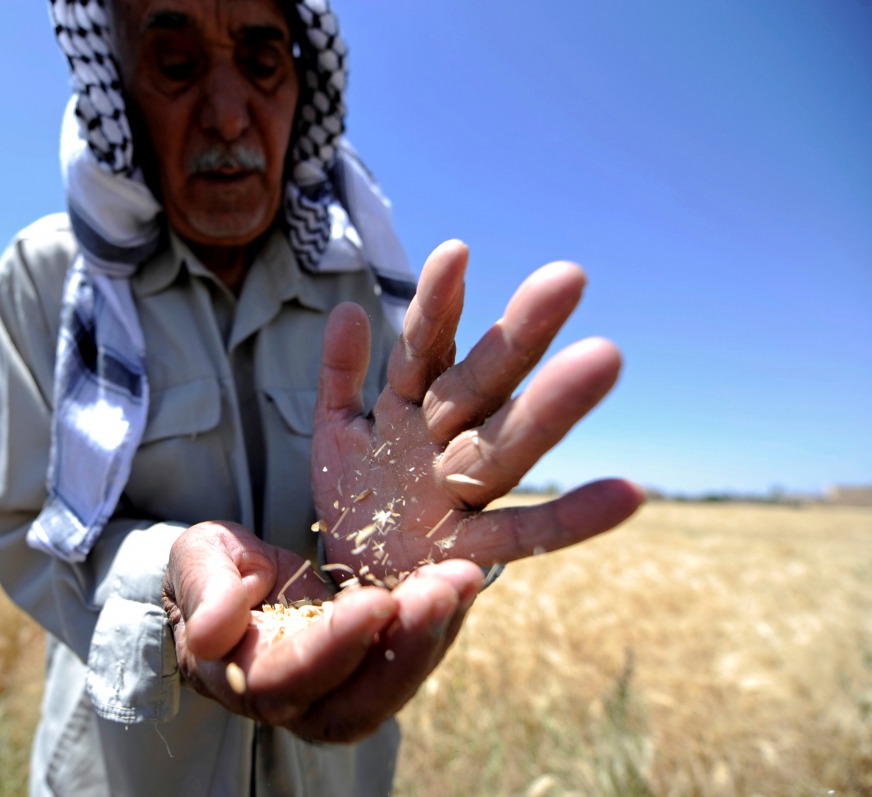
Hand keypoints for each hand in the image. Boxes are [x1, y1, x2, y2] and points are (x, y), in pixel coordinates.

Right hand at [162, 521, 482, 741]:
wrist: (235, 583)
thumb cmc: (212, 572)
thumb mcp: (196, 561)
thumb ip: (204, 593)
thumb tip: (210, 633)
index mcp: (241, 677)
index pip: (289, 680)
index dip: (334, 647)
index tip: (376, 601)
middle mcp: (294, 703)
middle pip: (355, 705)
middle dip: (405, 649)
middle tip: (441, 589)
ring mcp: (339, 694)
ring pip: (393, 690)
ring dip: (433, 636)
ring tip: (461, 578)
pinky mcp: (371, 672)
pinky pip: (412, 662)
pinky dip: (443, 624)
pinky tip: (462, 581)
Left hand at [312, 242, 644, 583]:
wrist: (356, 575)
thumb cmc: (357, 496)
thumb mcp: (337, 431)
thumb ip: (341, 374)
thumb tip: (348, 309)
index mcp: (410, 406)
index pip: (423, 347)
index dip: (436, 305)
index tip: (454, 251)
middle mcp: (446, 439)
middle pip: (482, 381)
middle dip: (519, 333)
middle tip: (567, 275)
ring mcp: (462, 491)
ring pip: (508, 443)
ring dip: (552, 405)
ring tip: (606, 355)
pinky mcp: (472, 547)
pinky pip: (527, 532)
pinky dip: (575, 516)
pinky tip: (631, 493)